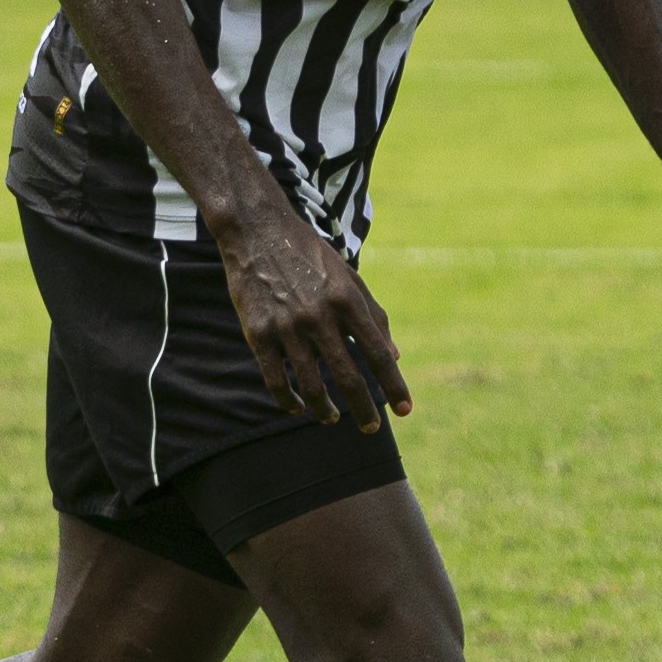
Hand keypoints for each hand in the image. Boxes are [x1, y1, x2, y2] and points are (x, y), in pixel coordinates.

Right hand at [217, 204, 411, 432]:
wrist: (257, 231)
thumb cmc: (310, 255)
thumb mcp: (348, 277)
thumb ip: (373, 315)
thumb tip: (394, 355)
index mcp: (347, 300)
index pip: (378, 354)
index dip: (393, 386)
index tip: (404, 410)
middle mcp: (320, 316)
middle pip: (348, 377)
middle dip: (364, 409)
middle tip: (372, 429)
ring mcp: (287, 327)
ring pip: (312, 385)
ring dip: (326, 410)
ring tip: (334, 419)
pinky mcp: (259, 333)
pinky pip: (276, 379)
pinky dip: (290, 400)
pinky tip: (299, 408)